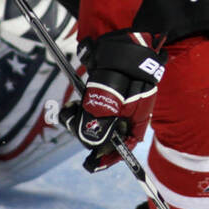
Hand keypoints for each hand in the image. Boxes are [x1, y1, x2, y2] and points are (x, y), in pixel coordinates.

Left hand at [59, 31, 165, 171]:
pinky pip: (88, 110)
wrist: (120, 44)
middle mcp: (127, 115)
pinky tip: (73, 105)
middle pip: (106, 136)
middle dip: (88, 134)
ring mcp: (114, 105)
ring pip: (94, 123)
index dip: (110, 157)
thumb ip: (101, 127)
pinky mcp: (101, 95)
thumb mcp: (112, 106)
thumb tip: (92, 145)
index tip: (93, 164)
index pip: (126, 147)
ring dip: (79, 121)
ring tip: (71, 111)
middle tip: (74, 127)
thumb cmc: (123, 75)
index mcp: (137, 121)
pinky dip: (78, 110)